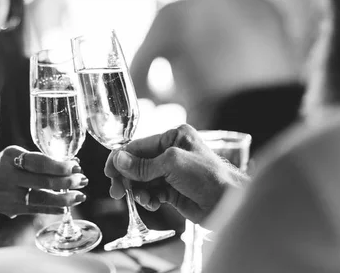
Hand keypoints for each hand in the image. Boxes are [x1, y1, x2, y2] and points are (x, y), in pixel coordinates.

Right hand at [0, 146, 87, 216]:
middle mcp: (7, 175)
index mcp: (10, 156)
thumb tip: (74, 164)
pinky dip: (53, 209)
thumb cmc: (8, 165)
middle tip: (83, 180)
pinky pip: (36, 210)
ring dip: (64, 198)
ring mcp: (8, 194)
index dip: (60, 166)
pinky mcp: (10, 209)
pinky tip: (66, 208)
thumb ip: (42, 159)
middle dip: (67, 182)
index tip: (76, 166)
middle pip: (42, 181)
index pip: (39, 162)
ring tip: (80, 196)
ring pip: (41, 198)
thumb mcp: (18, 155)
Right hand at [104, 124, 247, 222]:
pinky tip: (151, 203)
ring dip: (138, 190)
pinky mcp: (174, 190)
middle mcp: (171, 152)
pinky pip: (152, 192)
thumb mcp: (173, 164)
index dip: (121, 159)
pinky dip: (148, 198)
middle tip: (117, 191)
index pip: (139, 146)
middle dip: (128, 178)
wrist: (230, 203)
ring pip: (143, 180)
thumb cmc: (209, 176)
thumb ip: (143, 165)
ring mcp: (172, 172)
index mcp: (173, 137)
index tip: (109, 173)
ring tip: (141, 200)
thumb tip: (119, 160)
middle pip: (138, 164)